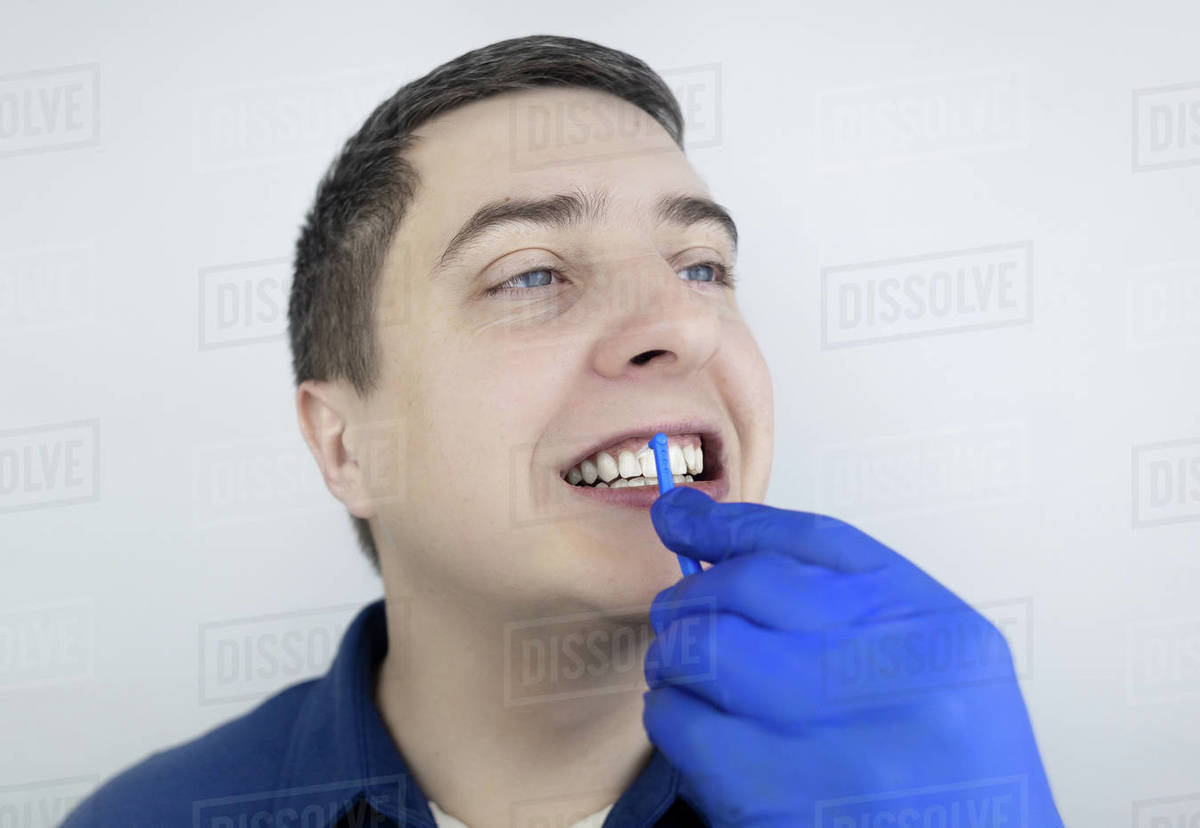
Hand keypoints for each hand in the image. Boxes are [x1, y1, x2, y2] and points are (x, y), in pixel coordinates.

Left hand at [642, 487, 1062, 827]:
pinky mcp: (775, 801)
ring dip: (676, 656)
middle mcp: (892, 677)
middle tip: (683, 617)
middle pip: (749, 586)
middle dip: (694, 597)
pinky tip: (696, 727)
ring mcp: (834, 742)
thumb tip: (718, 542)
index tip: (680, 516)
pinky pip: (682, 724)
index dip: (733, 523)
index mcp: (937, 632)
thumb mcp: (938, 671)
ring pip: (702, 648)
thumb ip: (847, 604)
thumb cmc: (952, 780)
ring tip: (689, 675)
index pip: (814, 542)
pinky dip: (671, 714)